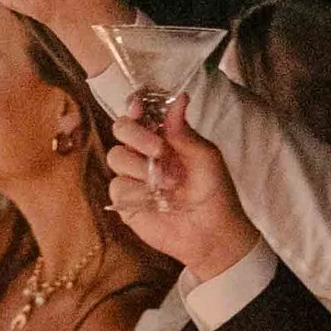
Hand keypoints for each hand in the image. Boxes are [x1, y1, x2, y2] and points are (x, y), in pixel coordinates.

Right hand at [108, 105, 260, 282]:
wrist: (211, 232)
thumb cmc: (214, 192)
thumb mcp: (206, 157)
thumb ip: (185, 131)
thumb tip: (179, 98)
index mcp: (164, 136)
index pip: (140, 112)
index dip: (136, 106)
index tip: (140, 109)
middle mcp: (144, 152)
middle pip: (121, 128)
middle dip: (136, 134)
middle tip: (159, 150)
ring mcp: (133, 175)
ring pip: (116, 156)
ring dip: (141, 167)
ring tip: (168, 184)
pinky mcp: (125, 199)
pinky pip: (118, 185)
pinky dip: (138, 192)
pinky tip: (156, 201)